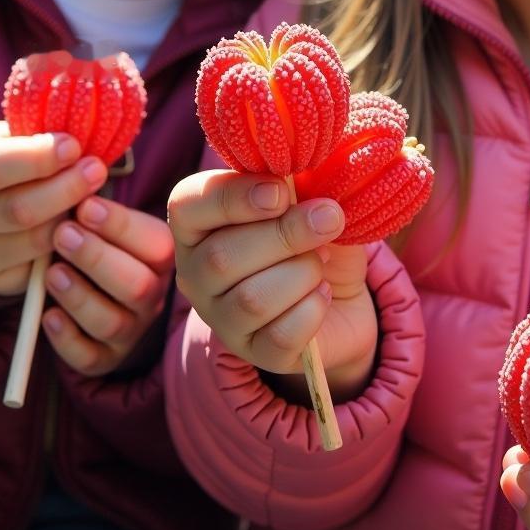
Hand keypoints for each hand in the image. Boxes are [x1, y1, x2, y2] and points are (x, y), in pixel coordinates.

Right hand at [0, 122, 107, 295]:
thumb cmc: (0, 162)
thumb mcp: (5, 138)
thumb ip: (36, 137)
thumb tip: (81, 140)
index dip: (39, 157)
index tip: (74, 146)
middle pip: (18, 209)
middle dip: (66, 188)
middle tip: (97, 170)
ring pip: (35, 240)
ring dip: (72, 217)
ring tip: (93, 197)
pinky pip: (43, 264)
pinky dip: (68, 244)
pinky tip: (80, 224)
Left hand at [42, 196, 173, 376]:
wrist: (91, 289)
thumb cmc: (95, 242)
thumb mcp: (100, 220)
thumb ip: (94, 204)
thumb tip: (78, 172)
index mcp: (160, 258)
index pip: (156, 244)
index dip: (121, 225)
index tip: (85, 205)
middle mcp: (151, 295)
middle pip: (137, 286)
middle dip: (97, 259)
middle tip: (62, 235)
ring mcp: (129, 329)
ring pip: (112, 322)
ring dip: (80, 296)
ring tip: (51, 272)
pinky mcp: (103, 357)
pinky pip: (90, 357)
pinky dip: (67, 338)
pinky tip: (47, 315)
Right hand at [168, 169, 377, 398]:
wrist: (342, 292)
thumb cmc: (313, 234)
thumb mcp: (309, 196)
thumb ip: (302, 182)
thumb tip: (307, 175)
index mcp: (199, 224)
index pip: (188, 205)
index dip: (233, 197)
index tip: (282, 191)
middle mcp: (197, 274)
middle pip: (221, 258)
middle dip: (285, 234)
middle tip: (328, 219)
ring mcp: (222, 319)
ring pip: (251, 300)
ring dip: (302, 272)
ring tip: (320, 261)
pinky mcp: (255, 353)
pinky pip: (279, 335)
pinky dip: (312, 309)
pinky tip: (322, 294)